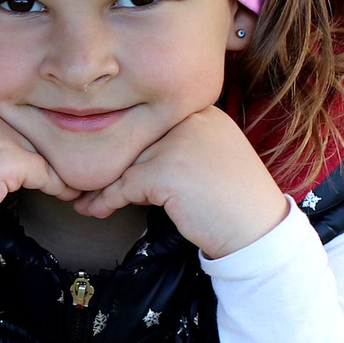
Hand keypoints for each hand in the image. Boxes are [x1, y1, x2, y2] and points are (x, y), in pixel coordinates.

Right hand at [0, 93, 78, 257]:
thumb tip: (3, 147)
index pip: (4, 116)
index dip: (18, 139)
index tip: (30, 159)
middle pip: (24, 129)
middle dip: (39, 152)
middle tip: (56, 172)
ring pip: (39, 148)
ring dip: (53, 168)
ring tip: (66, 183)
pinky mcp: (7, 158)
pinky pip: (46, 172)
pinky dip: (58, 185)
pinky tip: (63, 194)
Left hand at [71, 108, 287, 258]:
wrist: (259, 231)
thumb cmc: (236, 200)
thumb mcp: (210, 156)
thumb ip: (177, 144)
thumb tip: (130, 153)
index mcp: (203, 111)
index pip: (152, 124)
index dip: (128, 146)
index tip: (106, 162)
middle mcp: (190, 120)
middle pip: (136, 141)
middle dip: (110, 165)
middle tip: (84, 183)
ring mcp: (177, 143)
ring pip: (125, 162)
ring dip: (101, 184)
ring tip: (85, 200)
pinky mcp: (165, 171)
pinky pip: (123, 186)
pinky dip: (106, 200)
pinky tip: (95, 210)